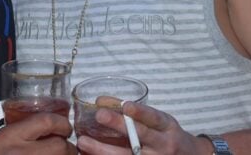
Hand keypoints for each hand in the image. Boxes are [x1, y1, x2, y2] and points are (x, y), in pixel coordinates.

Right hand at [0, 112, 74, 153]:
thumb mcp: (0, 138)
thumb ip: (22, 131)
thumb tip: (48, 127)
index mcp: (11, 136)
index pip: (46, 122)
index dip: (62, 123)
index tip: (64, 126)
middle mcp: (22, 153)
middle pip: (60, 146)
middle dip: (67, 146)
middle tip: (64, 146)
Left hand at [76, 102, 205, 154]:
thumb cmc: (167, 136)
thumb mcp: (160, 121)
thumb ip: (135, 112)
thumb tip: (100, 100)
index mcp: (167, 128)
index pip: (155, 119)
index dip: (141, 112)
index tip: (127, 105)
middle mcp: (163, 146)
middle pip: (140, 136)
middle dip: (119, 125)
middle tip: (99, 115)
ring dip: (103, 149)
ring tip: (83, 141)